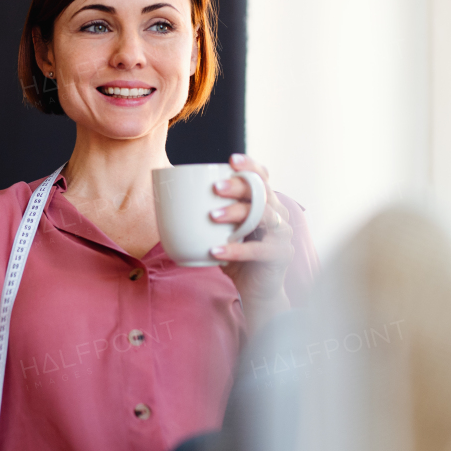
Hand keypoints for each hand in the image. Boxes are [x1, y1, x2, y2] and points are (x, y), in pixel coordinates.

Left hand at [208, 154, 294, 332]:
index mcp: (265, 203)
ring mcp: (283, 235)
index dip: (250, 166)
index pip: (262, 177)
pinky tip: (215, 250)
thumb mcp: (222, 231)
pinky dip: (235, 250)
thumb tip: (167, 198)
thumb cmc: (236, 255)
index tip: (231, 159)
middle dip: (239, 186)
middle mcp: (279, 214)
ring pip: (264, 216)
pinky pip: (258, 250)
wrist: (256, 290)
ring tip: (212, 216)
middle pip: (262, 192)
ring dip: (236, 213)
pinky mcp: (280, 256)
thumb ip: (208, 213)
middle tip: (215, 187)